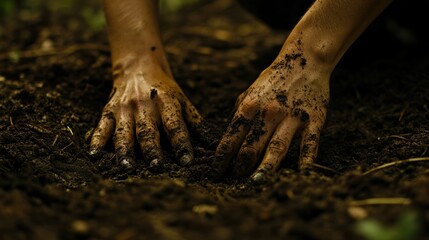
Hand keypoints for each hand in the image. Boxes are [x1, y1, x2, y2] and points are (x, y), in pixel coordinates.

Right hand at [89, 66, 202, 170]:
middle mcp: (144, 106)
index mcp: (166, 102)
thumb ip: (196, 122)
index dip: (182, 143)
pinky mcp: (108, 111)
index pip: (175, 126)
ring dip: (125, 150)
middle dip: (152, 150)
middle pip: (148, 131)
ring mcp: (124, 109)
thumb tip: (213, 144)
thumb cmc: (165, 90)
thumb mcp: (183, 100)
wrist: (137, 66)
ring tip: (126, 167)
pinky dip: (97, 141)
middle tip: (156, 167)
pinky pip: (101, 127)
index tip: (186, 161)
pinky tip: (94, 155)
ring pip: (124, 132)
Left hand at [213, 53, 329, 180]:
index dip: (221, 158)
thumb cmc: (273, 80)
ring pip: (276, 147)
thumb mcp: (249, 93)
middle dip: (239, 168)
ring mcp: (291, 117)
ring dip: (265, 167)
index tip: (214, 173)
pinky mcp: (313, 120)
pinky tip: (303, 173)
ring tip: (256, 182)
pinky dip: (307, 158)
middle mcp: (268, 113)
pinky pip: (309, 143)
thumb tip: (227, 138)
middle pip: (250, 147)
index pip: (230, 138)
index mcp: (249, 106)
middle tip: (232, 183)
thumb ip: (238, 114)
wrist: (304, 61)